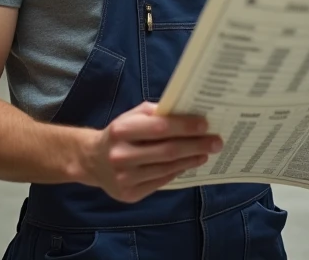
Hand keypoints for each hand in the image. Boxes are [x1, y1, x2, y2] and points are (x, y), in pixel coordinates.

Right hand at [86, 101, 222, 202]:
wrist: (92, 161)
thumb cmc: (120, 133)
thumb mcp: (132, 116)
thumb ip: (156, 113)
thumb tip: (189, 113)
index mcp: (121, 131)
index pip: (160, 128)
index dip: (185, 126)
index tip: (205, 124)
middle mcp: (121, 156)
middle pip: (168, 151)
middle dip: (196, 145)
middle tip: (216, 141)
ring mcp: (125, 178)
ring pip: (167, 168)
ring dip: (190, 160)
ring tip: (205, 152)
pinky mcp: (129, 194)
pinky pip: (161, 182)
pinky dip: (177, 172)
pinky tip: (188, 163)